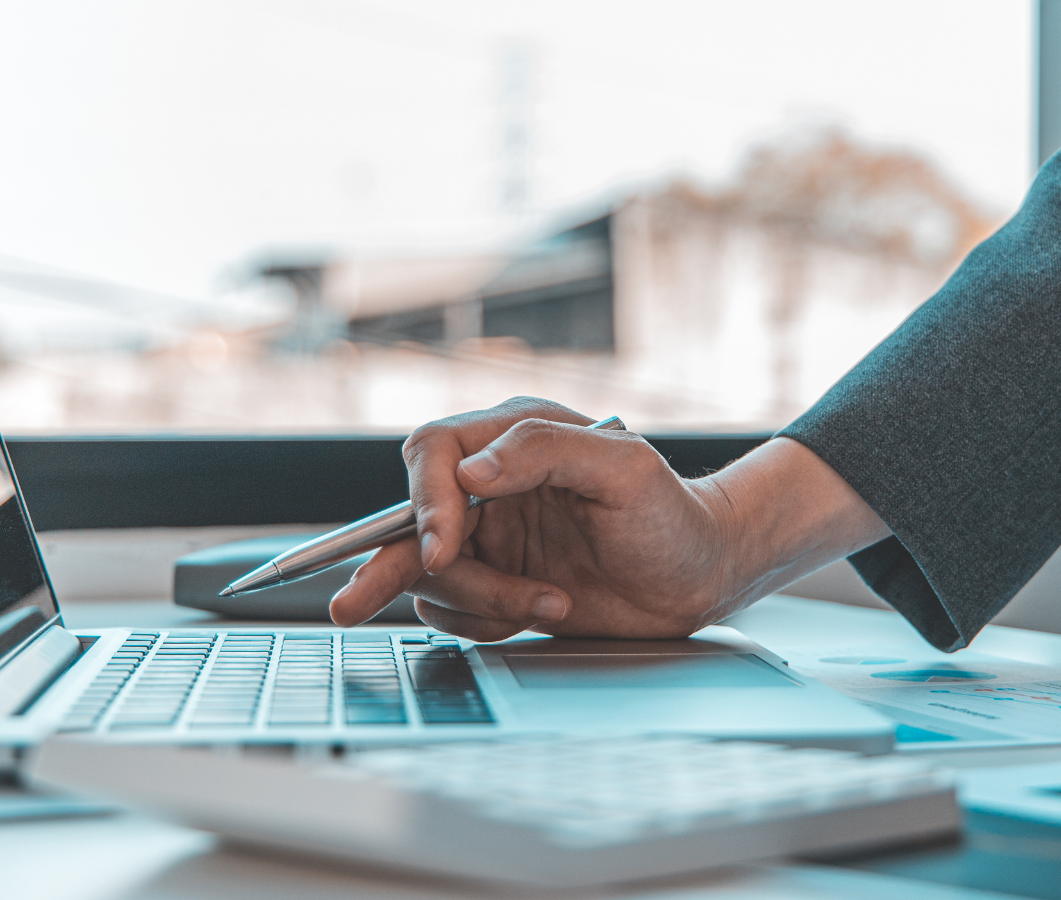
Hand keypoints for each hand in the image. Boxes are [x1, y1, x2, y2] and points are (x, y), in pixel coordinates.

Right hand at [328, 396, 889, 640]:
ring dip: (480, 601)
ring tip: (548, 602)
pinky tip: (540, 611)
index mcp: (516, 438)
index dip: (426, 501)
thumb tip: (470, 472)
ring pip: (430, 575)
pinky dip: (485, 622)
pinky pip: (451, 610)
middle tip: (359, 602)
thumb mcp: (623, 468)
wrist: (701, 579)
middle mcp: (495, 485)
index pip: (434, 453)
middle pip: (412, 519)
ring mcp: (493, 537)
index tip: (444, 547)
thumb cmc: (673, 516)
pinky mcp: (497, 583)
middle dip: (402, 564)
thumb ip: (544, 451)